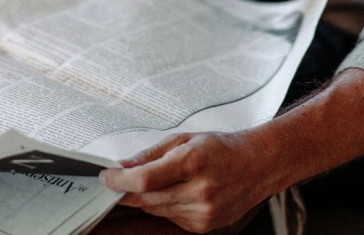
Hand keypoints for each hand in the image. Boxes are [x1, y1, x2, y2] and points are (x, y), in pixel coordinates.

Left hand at [100, 131, 272, 232]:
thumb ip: (152, 154)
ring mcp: (202, 212)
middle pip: (146, 198)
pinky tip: (177, 192)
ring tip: (157, 181)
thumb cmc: (222, 147)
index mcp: (193, 162)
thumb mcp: (186, 138)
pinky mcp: (204, 226)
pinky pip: (171, 218)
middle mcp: (199, 191)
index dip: (120, 181)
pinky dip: (165, 206)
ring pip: (156, 210)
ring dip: (147, 198)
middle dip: (127, 190)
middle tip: (116, 180)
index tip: (105, 176)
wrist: (258, 166)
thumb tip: (123, 165)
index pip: (145, 179)